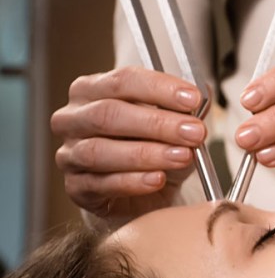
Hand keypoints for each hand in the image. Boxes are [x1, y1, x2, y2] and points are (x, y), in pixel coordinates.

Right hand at [52, 67, 207, 220]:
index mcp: (92, 90)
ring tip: (182, 157)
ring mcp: (70, 154)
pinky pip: (101, 184)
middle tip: (194, 132)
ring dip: (147, 154)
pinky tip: (157, 179)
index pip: (122, 80)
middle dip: (157, 123)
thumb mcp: (173, 124)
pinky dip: (133, 181)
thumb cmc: (154, 150)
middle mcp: (73, 119)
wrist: (146, 196)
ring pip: (100, 151)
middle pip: (109, 114)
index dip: (159, 88)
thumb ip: (182, 109)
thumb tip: (201, 96)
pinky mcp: (76, 188)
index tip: (192, 98)